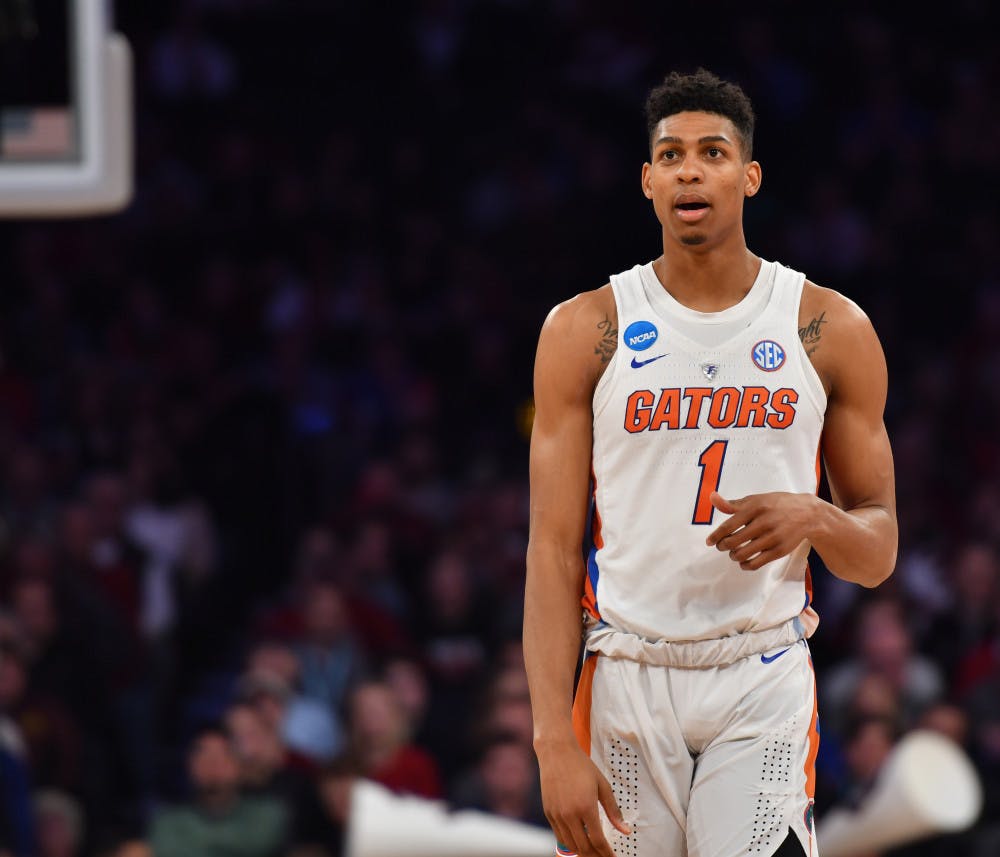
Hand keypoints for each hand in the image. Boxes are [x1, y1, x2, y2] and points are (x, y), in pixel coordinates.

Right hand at [536, 739, 630, 856]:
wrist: (556, 752)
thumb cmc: (581, 766)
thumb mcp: (602, 785)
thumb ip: (614, 811)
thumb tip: (625, 830)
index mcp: (586, 807)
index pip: (598, 841)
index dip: (607, 854)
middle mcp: (569, 814)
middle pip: (584, 848)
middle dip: (596, 856)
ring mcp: (557, 815)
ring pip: (570, 845)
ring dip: (583, 853)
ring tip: (593, 852)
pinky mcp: (548, 813)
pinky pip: (559, 836)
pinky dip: (570, 844)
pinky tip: (579, 841)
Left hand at [705, 491, 817, 570]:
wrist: (808, 514)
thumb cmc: (777, 505)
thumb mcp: (756, 499)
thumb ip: (733, 504)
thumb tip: (712, 498)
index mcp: (755, 507)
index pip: (729, 525)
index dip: (716, 536)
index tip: (709, 542)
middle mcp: (763, 522)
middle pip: (733, 541)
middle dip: (723, 546)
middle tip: (722, 546)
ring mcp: (772, 537)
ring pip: (743, 554)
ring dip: (733, 556)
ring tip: (733, 553)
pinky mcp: (780, 550)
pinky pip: (756, 563)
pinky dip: (745, 565)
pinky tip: (743, 562)